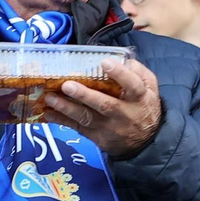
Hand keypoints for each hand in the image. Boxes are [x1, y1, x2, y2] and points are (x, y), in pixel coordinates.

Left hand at [42, 59, 161, 156]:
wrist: (145, 141)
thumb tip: (121, 59)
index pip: (132, 85)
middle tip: (67, 85)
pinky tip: (48, 113)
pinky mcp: (97, 136)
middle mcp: (123, 113)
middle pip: (104, 104)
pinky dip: (62, 121)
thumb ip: (138, 71)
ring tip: (50, 98)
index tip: (105, 63)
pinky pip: (78, 128)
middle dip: (84, 95)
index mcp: (138, 98)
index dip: (120, 74)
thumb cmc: (144, 107)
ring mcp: (108, 126)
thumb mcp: (150, 88)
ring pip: (86, 117)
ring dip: (66, 108)